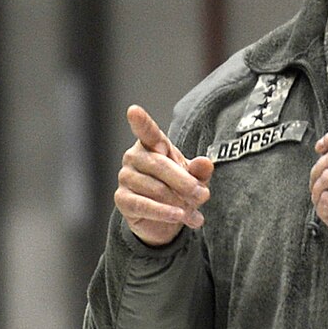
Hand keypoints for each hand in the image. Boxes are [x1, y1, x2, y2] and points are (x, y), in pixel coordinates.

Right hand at [115, 105, 213, 246]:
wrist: (163, 218)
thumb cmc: (178, 188)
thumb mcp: (194, 178)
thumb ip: (200, 170)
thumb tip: (205, 163)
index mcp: (152, 144)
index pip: (147, 131)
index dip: (140, 121)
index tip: (134, 111)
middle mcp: (134, 157)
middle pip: (160, 165)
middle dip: (185, 183)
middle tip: (203, 195)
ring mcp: (125, 177)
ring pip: (156, 188)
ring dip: (179, 202)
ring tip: (193, 212)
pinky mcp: (122, 199)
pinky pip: (144, 205)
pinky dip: (164, 213)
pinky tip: (178, 217)